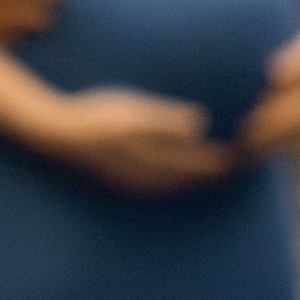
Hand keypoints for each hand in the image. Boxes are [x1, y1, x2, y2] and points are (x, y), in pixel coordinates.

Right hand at [28, 87, 234, 192]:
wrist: (54, 134)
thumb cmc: (94, 117)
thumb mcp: (132, 112)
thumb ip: (165, 120)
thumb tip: (199, 123)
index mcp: (155, 163)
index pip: (202, 165)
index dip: (224, 158)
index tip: (245, 149)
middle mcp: (148, 180)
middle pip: (192, 180)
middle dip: (215, 171)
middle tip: (238, 161)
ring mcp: (133, 183)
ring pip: (176, 186)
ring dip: (195, 178)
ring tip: (212, 169)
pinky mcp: (120, 180)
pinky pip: (158, 186)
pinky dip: (174, 180)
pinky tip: (172, 172)